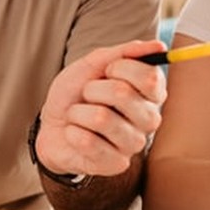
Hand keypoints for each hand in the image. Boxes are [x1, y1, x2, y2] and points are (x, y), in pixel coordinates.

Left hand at [35, 39, 167, 178]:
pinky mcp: (115, 164)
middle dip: (92, 89)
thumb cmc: (76, 94)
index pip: (150, 77)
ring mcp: (133, 144)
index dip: (121, 67)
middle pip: (123, 94)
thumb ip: (124, 53)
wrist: (51, 125)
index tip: (107, 70)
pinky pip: (89, 142)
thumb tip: (158, 45)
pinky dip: (72, 133)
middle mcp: (148, 120)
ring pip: (101, 118)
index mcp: (150, 94)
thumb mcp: (94, 65)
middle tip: (87, 96)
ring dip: (79, 112)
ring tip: (79, 116)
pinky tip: (75, 135)